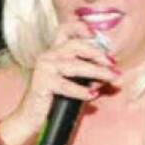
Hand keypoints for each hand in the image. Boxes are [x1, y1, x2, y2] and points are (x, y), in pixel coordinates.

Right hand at [3, 22, 119, 138]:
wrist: (31, 117)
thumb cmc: (55, 100)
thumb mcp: (74, 82)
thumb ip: (90, 74)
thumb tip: (112, 73)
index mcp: (54, 53)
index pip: (64, 31)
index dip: (79, 28)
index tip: (95, 34)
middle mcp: (48, 56)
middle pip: (75, 45)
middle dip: (98, 53)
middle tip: (113, 64)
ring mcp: (44, 68)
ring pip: (75, 66)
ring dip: (97, 71)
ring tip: (112, 77)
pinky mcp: (42, 83)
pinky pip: (66, 85)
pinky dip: (82, 91)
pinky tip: (93, 95)